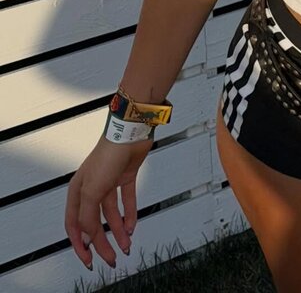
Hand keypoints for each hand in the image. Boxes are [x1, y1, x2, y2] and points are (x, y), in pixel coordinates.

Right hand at [64, 133, 153, 270]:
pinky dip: (129, 214)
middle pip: (95, 223)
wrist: (130, 133)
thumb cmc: (107, 156)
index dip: (80, 245)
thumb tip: (86, 237)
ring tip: (125, 246)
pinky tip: (132, 227)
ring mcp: (109, 183)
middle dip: (102, 243)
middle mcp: (92, 189)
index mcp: (78, 192)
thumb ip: (87, 216)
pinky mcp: (125, 177)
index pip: (75, 226)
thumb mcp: (92, 191)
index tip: (89, 260)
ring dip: (119, 231)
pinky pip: (126, 201)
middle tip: (110, 259)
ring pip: (112, 214)